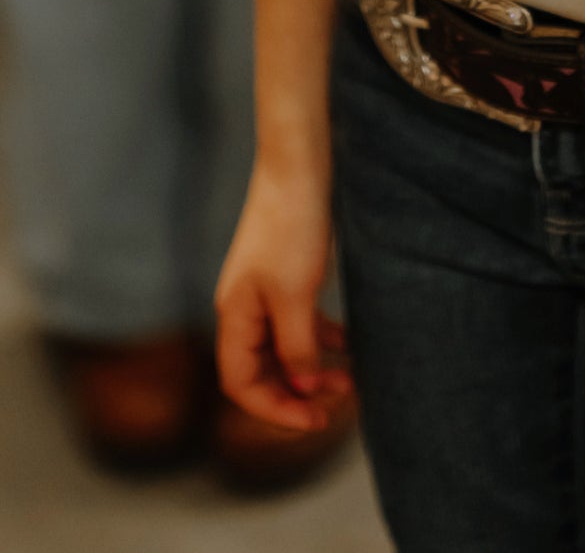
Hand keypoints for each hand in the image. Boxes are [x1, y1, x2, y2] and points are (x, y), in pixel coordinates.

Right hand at [215, 160, 352, 432]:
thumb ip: (298, 347)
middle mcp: (244, 307)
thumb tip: (304, 387)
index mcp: (235, 315)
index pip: (240, 384)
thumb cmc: (291, 227)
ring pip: (285, 347)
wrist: (300, 165)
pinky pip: (299, 322)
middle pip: (262, 370)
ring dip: (314, 366)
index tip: (314, 419)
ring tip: (349, 376)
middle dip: (298, 391)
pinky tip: (348, 341)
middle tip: (337, 403)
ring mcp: (264, 291)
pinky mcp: (286, 275)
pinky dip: (322, 336)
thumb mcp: (296, 296)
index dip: (274, 409)